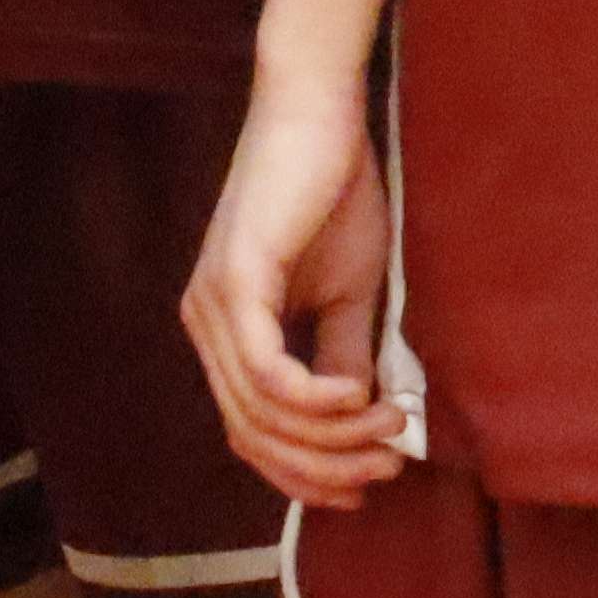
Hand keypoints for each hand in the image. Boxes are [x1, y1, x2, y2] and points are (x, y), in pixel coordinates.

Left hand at [182, 71, 407, 506]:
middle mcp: (205, 326)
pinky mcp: (233, 283)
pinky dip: (313, 399)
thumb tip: (365, 423)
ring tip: (391, 427)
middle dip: (325, 466)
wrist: (320, 112)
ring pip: (262, 413)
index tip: (365, 486)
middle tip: (389, 466)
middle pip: (253, 436)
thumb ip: (345, 357)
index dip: (306, 473)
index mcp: (227, 332)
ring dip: (333, 435)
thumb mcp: (350, 294)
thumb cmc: (334, 191)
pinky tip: (357, 397)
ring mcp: (212, 307)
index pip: (252, 433)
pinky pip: (264, 372)